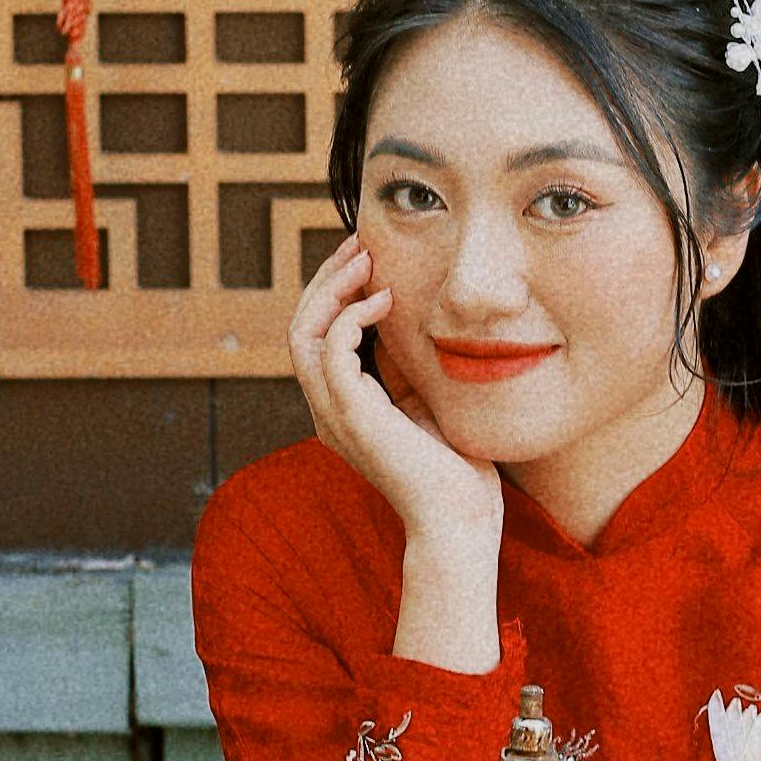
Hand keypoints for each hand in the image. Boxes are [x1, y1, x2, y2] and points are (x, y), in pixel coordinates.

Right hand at [290, 241, 504, 671]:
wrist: (461, 519)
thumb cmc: (455, 467)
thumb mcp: (426, 399)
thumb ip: (406, 364)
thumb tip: (410, 314)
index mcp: (342, 406)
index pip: (316, 335)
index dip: (334, 291)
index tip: (368, 255)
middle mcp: (327, 409)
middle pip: (300, 326)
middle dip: (327, 279)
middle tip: (360, 242)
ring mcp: (334, 414)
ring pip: (303, 333)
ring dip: (332, 288)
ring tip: (366, 258)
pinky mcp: (353, 416)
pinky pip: (331, 350)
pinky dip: (351, 316)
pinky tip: (386, 299)